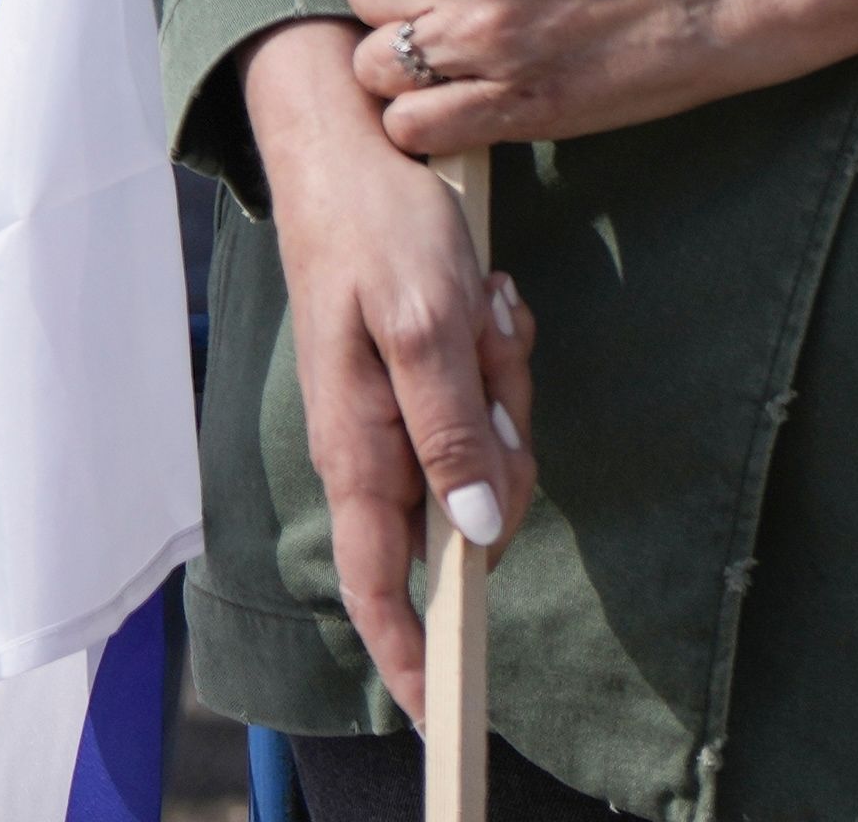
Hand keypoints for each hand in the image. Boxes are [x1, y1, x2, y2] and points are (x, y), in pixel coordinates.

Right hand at [238, 19, 538, 717]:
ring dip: (504, 373)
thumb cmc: (381, 228)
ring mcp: (401, 403)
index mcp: (360, 445)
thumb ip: (450, 430)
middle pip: (467, 501)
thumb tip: (478, 532)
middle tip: (494, 335)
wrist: (353, 143)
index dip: (411, 652)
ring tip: (484, 297)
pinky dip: (501, 344)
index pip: (380, 581)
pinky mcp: (427, 366)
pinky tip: (487, 289)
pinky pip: (490, 384)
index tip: (443, 714)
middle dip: (502, 442)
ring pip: (489, 438)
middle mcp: (377, 438)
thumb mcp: (429, 322)